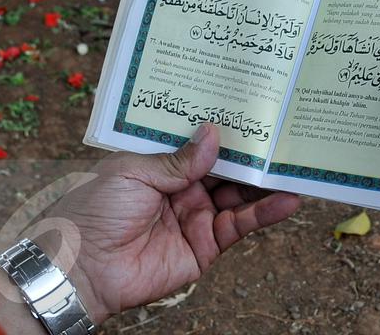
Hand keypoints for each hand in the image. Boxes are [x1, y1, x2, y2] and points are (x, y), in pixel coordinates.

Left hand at [37, 124, 299, 321]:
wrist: (83, 269)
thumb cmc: (95, 212)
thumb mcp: (133, 173)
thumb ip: (179, 160)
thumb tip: (215, 134)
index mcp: (160, 167)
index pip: (198, 144)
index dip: (223, 129)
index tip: (251, 109)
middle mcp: (182, 189)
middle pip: (226, 167)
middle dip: (253, 153)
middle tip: (285, 133)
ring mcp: (196, 216)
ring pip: (240, 195)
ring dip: (266, 182)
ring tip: (295, 165)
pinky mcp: (207, 245)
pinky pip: (242, 225)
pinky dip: (266, 212)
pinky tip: (287, 200)